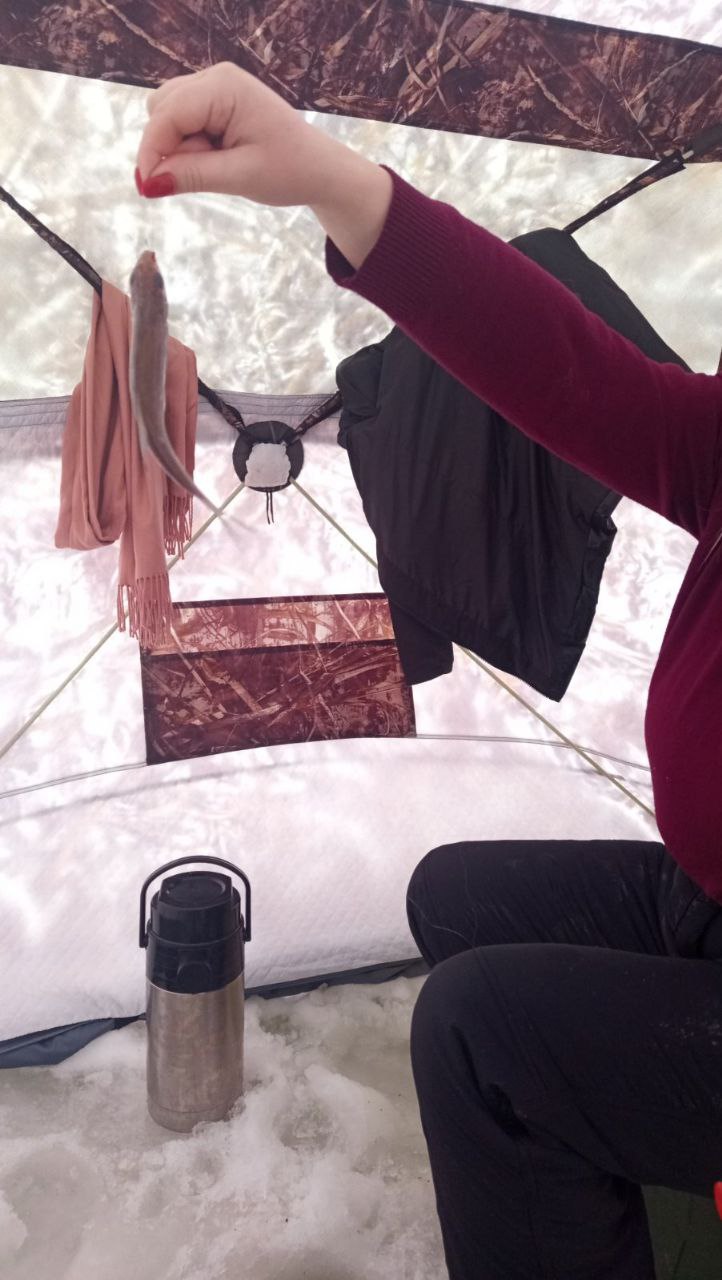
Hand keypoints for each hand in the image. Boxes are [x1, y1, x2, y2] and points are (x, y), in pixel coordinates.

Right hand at [135, 61, 336, 206]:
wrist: (317, 169)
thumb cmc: (289, 170)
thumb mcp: (239, 176)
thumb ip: (192, 175)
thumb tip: (148, 183)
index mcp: (224, 86)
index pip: (168, 114)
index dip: (151, 150)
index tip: (146, 188)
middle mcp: (215, 77)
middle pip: (161, 110)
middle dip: (171, 147)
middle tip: (211, 171)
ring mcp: (213, 87)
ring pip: (167, 116)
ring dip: (180, 148)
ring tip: (220, 164)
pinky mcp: (213, 103)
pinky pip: (182, 124)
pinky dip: (189, 146)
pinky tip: (217, 157)